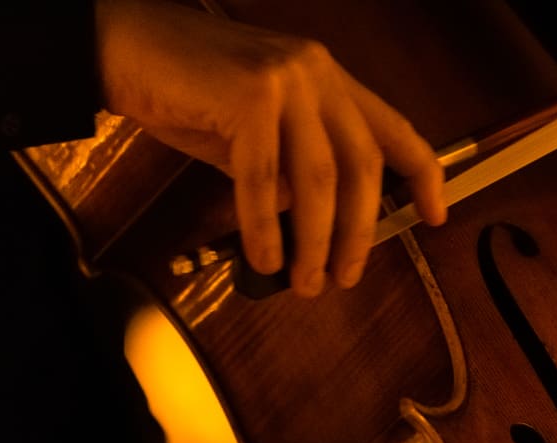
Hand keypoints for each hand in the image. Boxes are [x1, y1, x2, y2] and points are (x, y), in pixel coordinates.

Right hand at [94, 0, 445, 296]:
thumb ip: (294, 171)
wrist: (121, 47)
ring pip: (318, 179)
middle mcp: (318, 74)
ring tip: (305, 281)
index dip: (424, 176)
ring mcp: (287, 79)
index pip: (396, 130)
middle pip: (361, 166)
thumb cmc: (189, 93)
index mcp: (330, 80)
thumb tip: (318, 227)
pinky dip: (264, 227)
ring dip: (314, 241)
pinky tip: (264, 258)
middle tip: (344, 277)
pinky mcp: (249, 94)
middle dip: (358, 232)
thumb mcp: (258, 134)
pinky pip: (264, 178)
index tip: (436, 217)